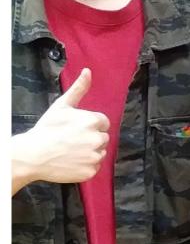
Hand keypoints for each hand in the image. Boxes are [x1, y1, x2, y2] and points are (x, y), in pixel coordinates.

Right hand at [12, 68, 109, 192]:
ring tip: (70, 151)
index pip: (102, 123)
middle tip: (71, 140)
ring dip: (89, 152)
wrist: (32, 155)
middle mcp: (98, 139)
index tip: (76, 129)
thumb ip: (79, 89)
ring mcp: (95, 157)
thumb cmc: (46, 129)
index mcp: (94, 121)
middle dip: (90, 138)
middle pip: (102, 138)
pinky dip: (85, 166)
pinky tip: (71, 162)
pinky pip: (94, 167)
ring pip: (99, 153)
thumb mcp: (62, 106)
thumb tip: (88, 72)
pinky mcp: (90, 171)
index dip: (89, 125)